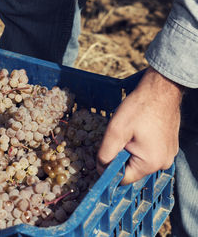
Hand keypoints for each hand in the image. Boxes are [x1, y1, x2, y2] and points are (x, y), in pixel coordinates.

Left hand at [97, 67, 181, 184]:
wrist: (161, 89)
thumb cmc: (139, 108)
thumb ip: (105, 154)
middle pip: (132, 170)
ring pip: (139, 160)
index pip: (124, 179)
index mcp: (151, 163)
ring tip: (128, 131)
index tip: (102, 156)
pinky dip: (138, 145)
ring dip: (128, 149)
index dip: (109, 170)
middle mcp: (163, 163)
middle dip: (120, 157)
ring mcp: (168, 154)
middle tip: (117, 138)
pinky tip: (136, 130)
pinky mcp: (168, 145)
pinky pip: (148, 152)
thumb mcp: (115, 131)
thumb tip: (100, 169)